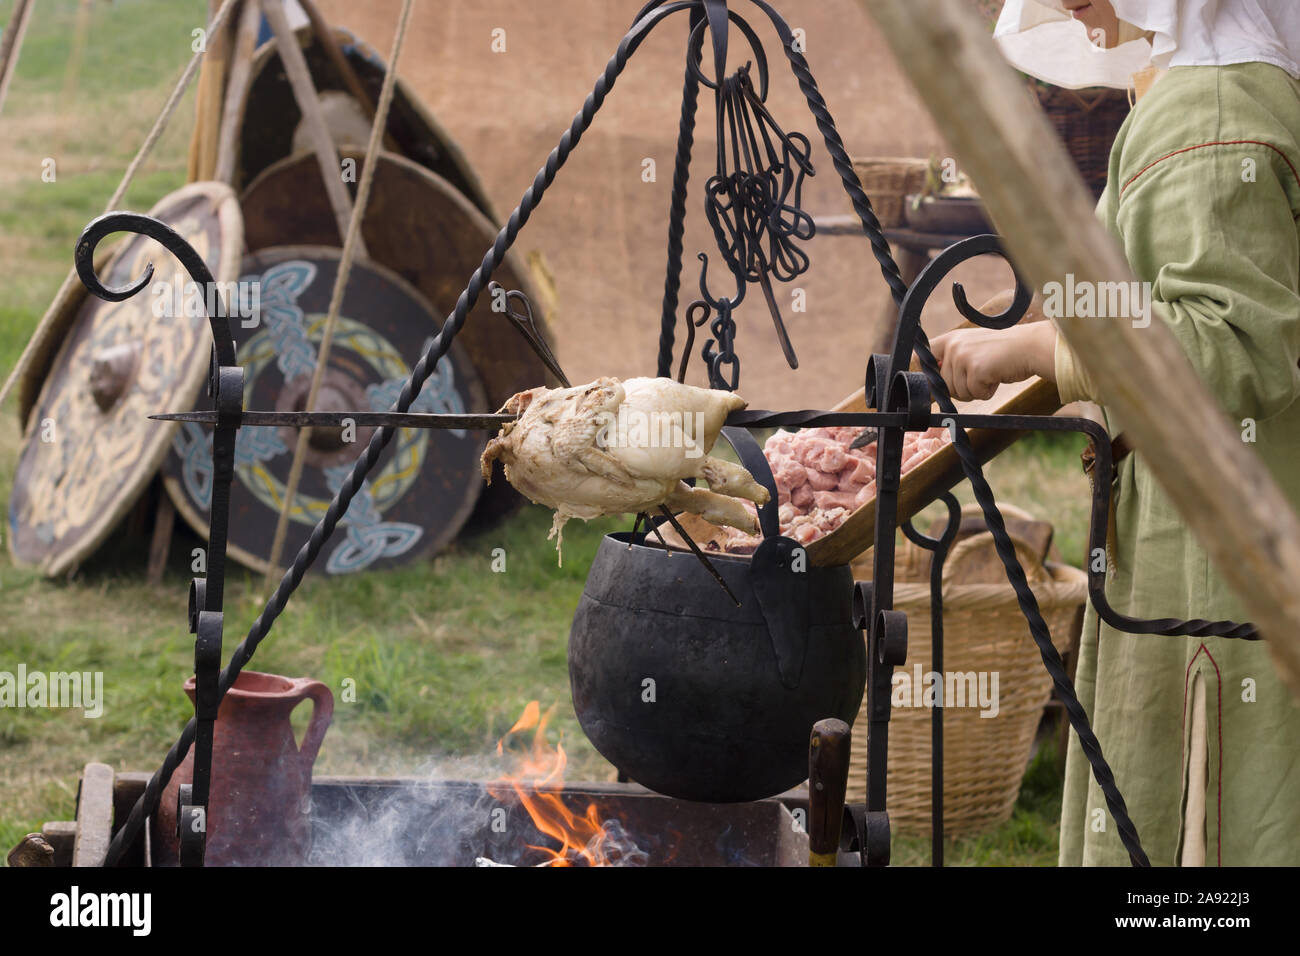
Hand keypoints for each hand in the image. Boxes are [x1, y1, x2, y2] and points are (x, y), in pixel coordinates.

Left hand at [930, 312, 1057, 401]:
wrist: (1029, 347)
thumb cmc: (1003, 352)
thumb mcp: (973, 349)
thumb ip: (953, 361)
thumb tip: (932, 387)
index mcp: (951, 339)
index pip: (925, 357)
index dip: (928, 373)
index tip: (937, 380)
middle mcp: (953, 346)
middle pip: (944, 385)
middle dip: (963, 388)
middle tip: (981, 375)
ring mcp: (963, 356)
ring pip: (959, 392)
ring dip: (976, 390)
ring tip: (990, 373)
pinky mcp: (975, 369)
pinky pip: (975, 394)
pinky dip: (987, 392)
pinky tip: (996, 376)